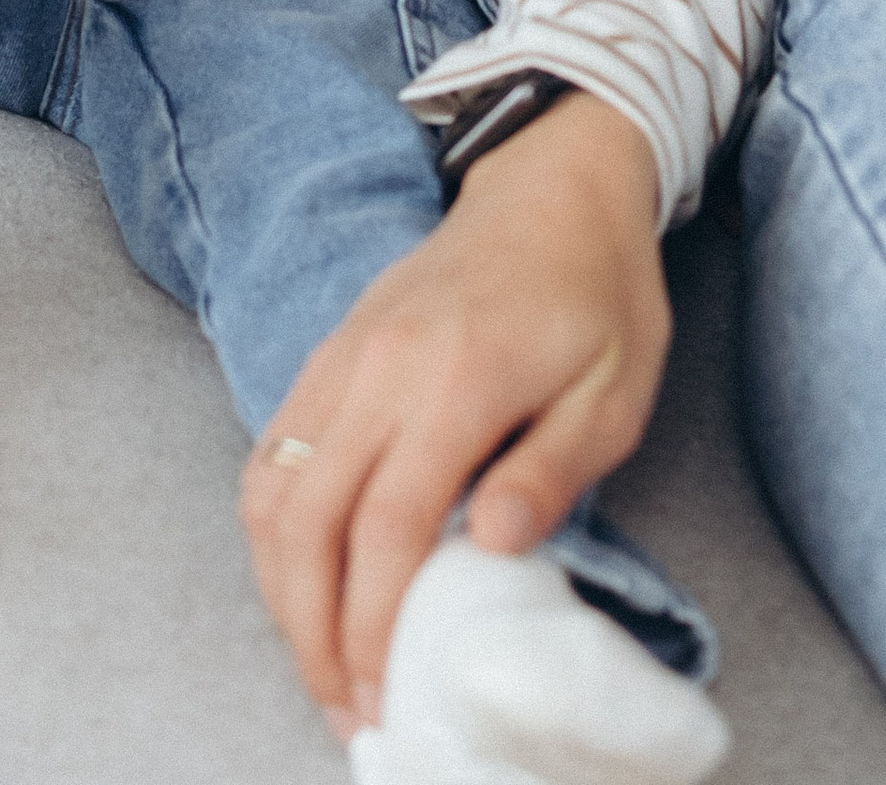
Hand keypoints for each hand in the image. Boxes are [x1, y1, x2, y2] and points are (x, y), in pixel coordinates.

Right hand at [238, 90, 666, 736]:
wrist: (556, 181)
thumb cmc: (599, 290)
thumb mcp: (614, 390)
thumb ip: (550, 471)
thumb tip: (492, 548)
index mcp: (456, 379)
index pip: (383, 527)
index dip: (368, 624)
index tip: (378, 695)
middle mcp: (380, 365)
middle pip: (305, 520)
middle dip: (311, 630)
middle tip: (343, 704)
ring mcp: (344, 351)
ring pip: (271, 487)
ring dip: (281, 586)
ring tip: (319, 655)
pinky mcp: (330, 347)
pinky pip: (272, 446)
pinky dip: (274, 526)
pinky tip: (303, 574)